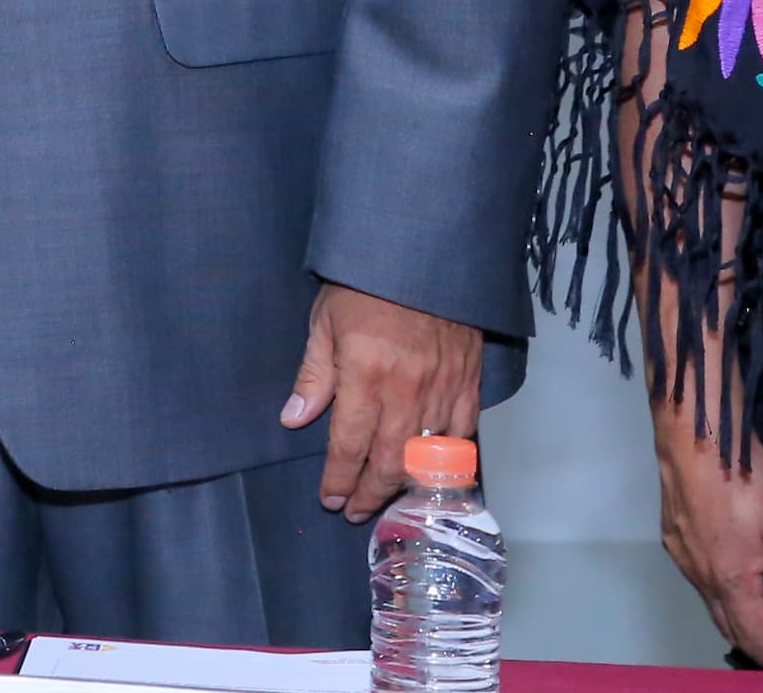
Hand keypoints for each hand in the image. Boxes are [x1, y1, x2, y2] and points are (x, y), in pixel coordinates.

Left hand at [278, 282, 482, 522]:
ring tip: (387, 498)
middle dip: (369, 493)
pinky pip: (462, 434)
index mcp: (365, 374)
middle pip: (388, 461)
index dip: (338, 479)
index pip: (348, 444)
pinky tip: (434, 472)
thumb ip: (314, 374)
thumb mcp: (326, 320)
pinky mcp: (468, 382)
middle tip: (355, 510)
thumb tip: (294, 419)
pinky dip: (449, 460)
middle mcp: (405, 390)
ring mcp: (442, 388)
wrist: (425, 252)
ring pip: (425, 456)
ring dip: (404, 485)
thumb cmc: (365, 283)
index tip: (330, 499)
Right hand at [652, 400, 762, 669]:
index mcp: (730, 581)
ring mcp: (682, 556)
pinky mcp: (672, 535)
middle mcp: (701, 577)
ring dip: (740, 614)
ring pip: (714, 602)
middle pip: (731, 625)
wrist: (693, 432)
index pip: (756, 638)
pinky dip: (723, 588)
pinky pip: (701, 577)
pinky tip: (737, 572)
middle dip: (759, 641)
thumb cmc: (743, 476)